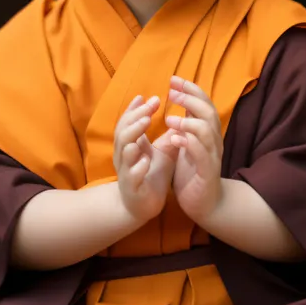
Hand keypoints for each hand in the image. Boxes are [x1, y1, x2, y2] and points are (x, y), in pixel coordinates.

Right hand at [114, 95, 178, 222]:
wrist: (140, 206)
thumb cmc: (150, 175)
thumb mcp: (162, 152)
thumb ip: (169, 136)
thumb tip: (182, 116)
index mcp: (130, 144)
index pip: (129, 122)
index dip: (138, 109)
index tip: (152, 97)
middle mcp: (124, 156)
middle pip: (123, 131)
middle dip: (136, 117)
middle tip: (150, 106)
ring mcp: (126, 171)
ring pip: (124, 151)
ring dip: (133, 136)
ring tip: (145, 123)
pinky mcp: (132, 188)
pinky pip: (131, 176)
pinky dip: (137, 168)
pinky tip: (145, 161)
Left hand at [166, 77, 223, 221]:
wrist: (205, 205)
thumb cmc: (193, 173)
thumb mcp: (187, 144)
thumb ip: (186, 123)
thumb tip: (180, 98)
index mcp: (207, 132)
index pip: (204, 103)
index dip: (191, 89)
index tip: (173, 79)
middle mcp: (213, 141)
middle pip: (208, 111)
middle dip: (190, 99)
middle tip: (171, 92)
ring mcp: (212, 156)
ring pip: (207, 130)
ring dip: (188, 121)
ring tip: (169, 120)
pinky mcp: (207, 172)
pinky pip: (201, 154)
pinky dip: (188, 144)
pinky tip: (174, 139)